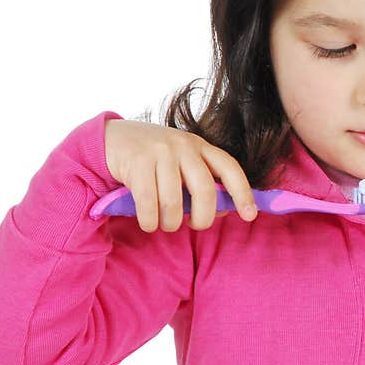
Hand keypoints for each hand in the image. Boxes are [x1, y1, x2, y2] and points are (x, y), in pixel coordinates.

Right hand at [104, 119, 256, 231]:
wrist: (114, 138)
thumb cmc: (156, 159)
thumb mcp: (183, 163)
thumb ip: (203, 183)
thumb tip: (225, 211)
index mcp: (201, 146)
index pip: (229, 168)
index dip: (243, 193)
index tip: (250, 216)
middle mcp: (184, 146)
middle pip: (205, 190)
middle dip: (203, 218)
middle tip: (195, 226)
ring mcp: (160, 152)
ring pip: (174, 201)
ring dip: (170, 223)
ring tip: (165, 225)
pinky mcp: (137, 162)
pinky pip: (148, 202)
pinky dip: (150, 221)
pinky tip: (149, 224)